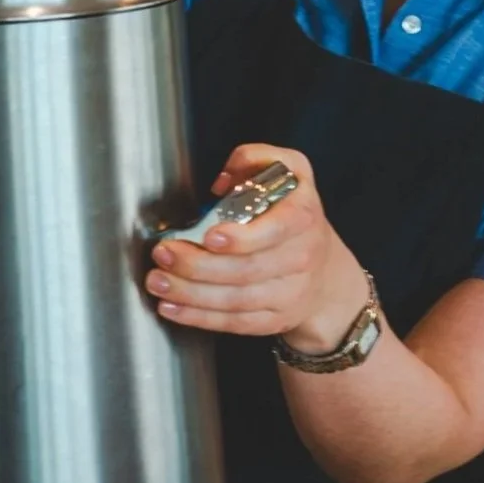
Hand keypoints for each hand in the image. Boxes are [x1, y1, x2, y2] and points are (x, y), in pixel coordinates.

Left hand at [146, 144, 369, 344]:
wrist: (325, 271)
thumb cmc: (294, 215)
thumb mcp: (291, 172)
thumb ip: (256, 160)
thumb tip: (223, 182)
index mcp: (303, 216)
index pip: (276, 230)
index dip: (242, 238)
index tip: (208, 236)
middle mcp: (302, 256)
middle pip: (248, 269)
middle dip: (198, 264)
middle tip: (164, 254)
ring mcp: (291, 292)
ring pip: (237, 299)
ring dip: (191, 293)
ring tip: (158, 281)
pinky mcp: (276, 319)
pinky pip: (236, 323)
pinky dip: (200, 318)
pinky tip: (172, 307)